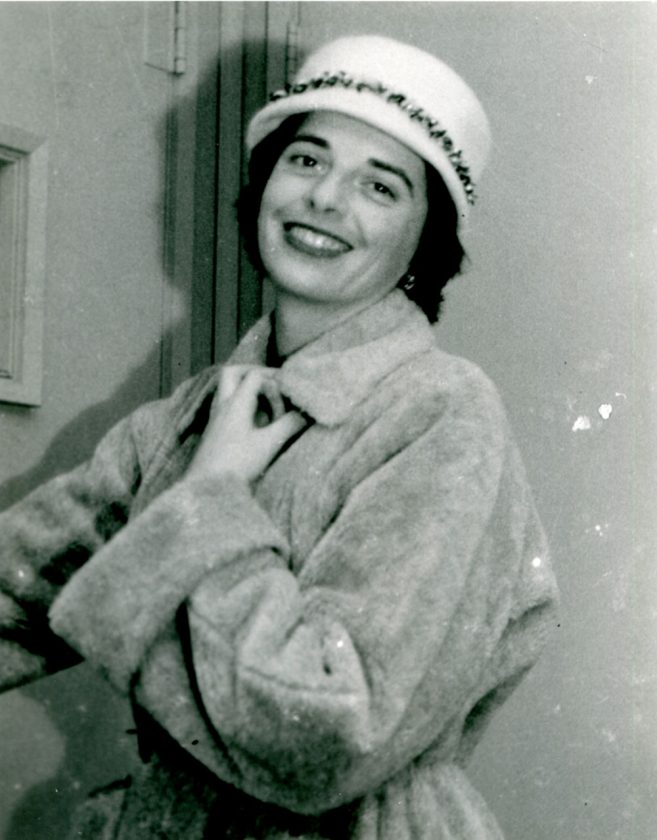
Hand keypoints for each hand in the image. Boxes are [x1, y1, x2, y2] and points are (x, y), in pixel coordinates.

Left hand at [186, 366, 306, 483]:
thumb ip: (289, 425)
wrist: (204, 488)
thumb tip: (305, 413)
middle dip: (252, 372)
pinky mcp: (213, 432)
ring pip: (226, 390)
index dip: (274, 380)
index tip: (288, 394)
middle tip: (270, 382)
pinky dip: (240, 405)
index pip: (255, 375)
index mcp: (235, 403)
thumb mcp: (269, 444)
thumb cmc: (236, 465)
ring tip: (265, 403)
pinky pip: (224, 407)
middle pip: (232, 373)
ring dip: (245, 390)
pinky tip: (252, 422)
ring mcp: (215, 419)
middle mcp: (222, 406)